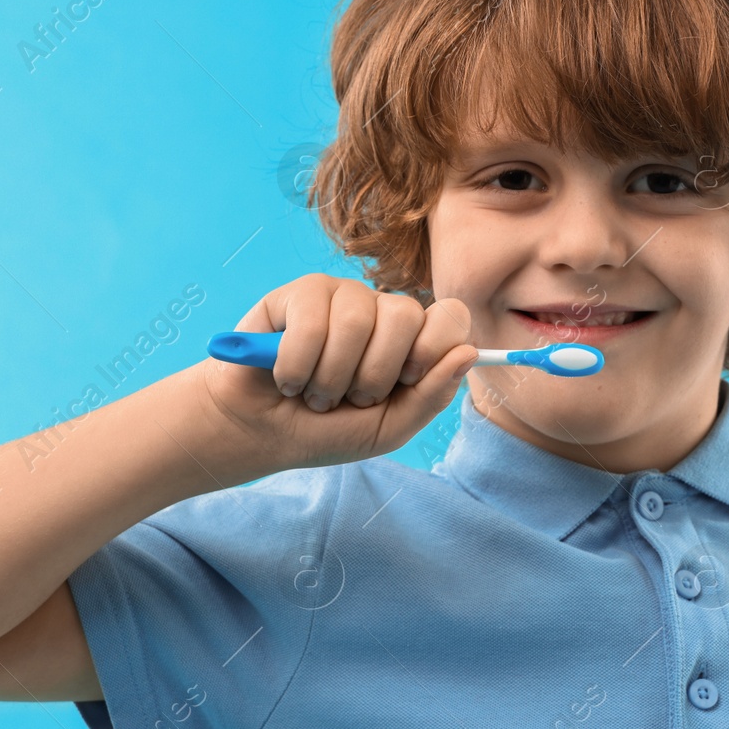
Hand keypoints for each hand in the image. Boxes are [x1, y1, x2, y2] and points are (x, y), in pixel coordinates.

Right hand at [193, 274, 477, 472]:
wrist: (260, 434)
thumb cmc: (325, 430)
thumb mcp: (388, 428)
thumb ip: (431, 395)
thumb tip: (469, 351)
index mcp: (411, 341)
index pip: (450, 315)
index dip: (434, 347)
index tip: (407, 379)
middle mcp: (381, 312)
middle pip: (406, 316)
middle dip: (375, 374)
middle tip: (351, 398)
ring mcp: (341, 298)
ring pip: (356, 321)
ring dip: (331, 377)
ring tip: (315, 394)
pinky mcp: (300, 294)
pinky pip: (312, 321)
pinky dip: (297, 365)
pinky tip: (287, 379)